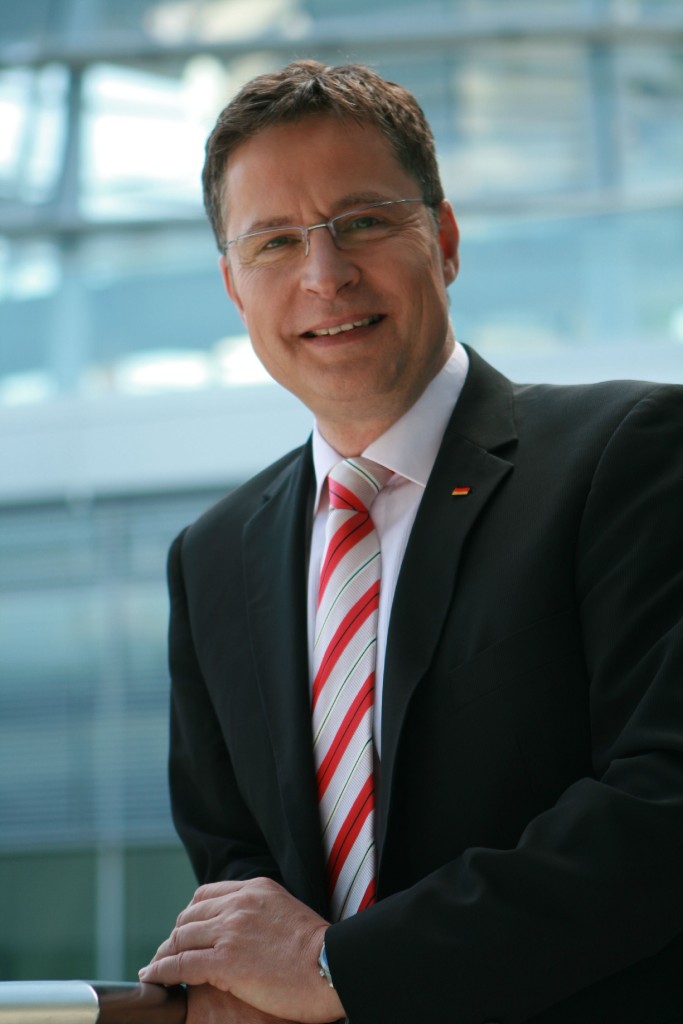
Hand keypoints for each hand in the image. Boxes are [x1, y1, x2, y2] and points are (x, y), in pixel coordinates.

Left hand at [138, 878, 344, 1022]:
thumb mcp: (288, 914)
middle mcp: (239, 904)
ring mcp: (230, 930)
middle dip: (175, 936)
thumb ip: (262, 913)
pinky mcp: (224, 960)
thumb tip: (246, 931)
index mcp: (255, 889)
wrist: (333, 966)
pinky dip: (162, 971)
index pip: (206, 895)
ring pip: (181, 938)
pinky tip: (154, 978)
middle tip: (167, 953)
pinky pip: (181, 964)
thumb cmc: (320, 951)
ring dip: (164, 953)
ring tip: (155, 968)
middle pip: (189, 916)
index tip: (185, 932)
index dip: (190, 916)